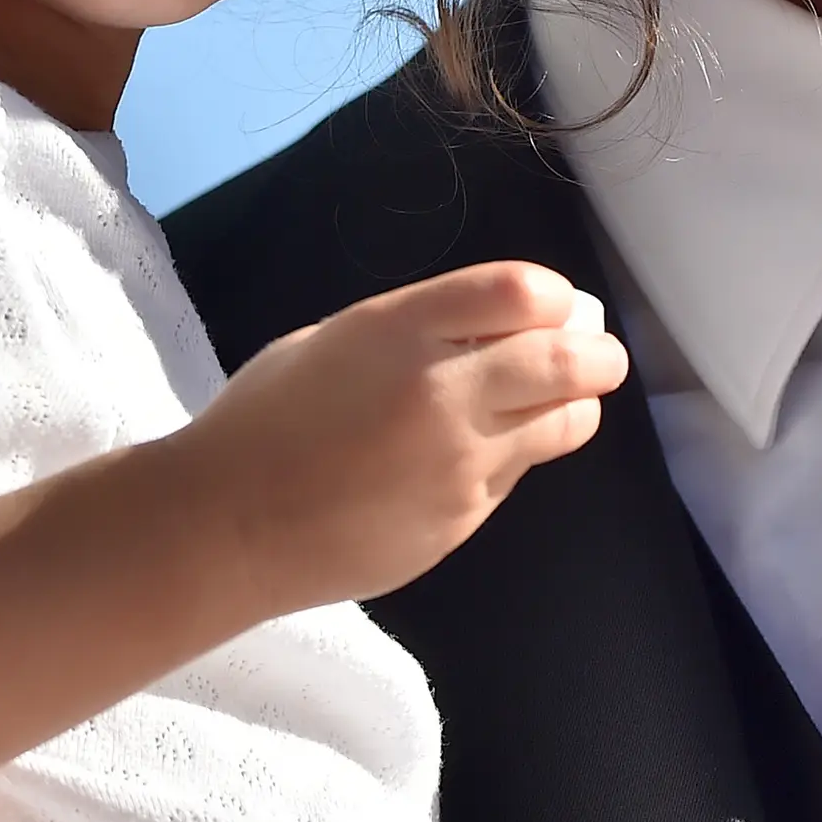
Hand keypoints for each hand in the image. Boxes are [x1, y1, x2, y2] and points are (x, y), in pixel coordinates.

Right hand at [180, 260, 626, 614]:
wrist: (225, 529)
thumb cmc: (266, 419)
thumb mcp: (338, 339)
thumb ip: (420, 326)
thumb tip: (501, 321)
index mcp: (401, 330)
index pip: (523, 292)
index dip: (555, 297)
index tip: (553, 305)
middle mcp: (443, 392)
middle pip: (569, 358)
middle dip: (597, 351)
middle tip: (594, 352)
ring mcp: (460, 463)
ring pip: (566, 422)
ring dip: (575, 402)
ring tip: (556, 398)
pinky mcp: (463, 520)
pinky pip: (517, 474)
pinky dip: (516, 455)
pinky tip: (476, 454)